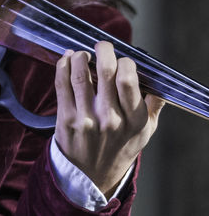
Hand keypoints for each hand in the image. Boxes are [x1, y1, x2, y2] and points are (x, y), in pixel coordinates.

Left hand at [54, 41, 164, 197]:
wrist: (92, 175)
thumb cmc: (119, 148)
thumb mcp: (145, 132)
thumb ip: (154, 105)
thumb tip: (158, 79)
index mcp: (134, 119)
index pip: (129, 79)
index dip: (124, 62)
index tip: (121, 60)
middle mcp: (110, 119)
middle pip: (105, 70)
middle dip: (103, 49)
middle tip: (101, 46)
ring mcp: (86, 119)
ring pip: (81, 74)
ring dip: (80, 56)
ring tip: (81, 53)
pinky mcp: (66, 120)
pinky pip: (62, 84)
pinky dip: (63, 66)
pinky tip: (66, 59)